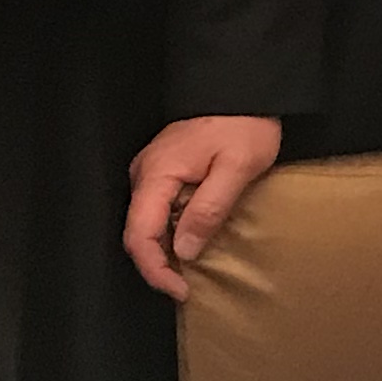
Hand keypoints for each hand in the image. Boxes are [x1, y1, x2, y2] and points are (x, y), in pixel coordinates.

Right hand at [124, 113, 282, 297]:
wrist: (243, 90)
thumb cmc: (243, 125)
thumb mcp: (237, 168)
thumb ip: (209, 209)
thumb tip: (184, 250)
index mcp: (156, 174)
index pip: (139, 234)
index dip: (155, 269)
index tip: (180, 290)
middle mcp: (145, 174)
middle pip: (138, 232)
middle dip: (159, 265)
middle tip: (187, 287)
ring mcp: (152, 172)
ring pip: (147, 223)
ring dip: (165, 250)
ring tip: (191, 272)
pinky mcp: (164, 171)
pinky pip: (159, 210)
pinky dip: (172, 232)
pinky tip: (193, 242)